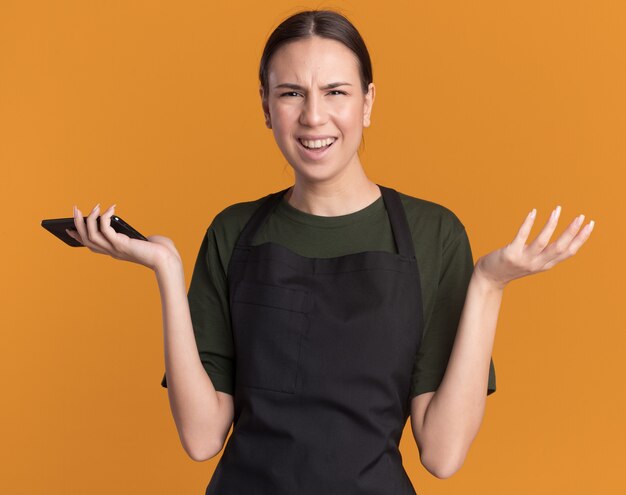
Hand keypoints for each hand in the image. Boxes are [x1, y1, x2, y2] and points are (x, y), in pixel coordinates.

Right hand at [66, 203, 180, 270]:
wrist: (167, 259)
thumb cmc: (160, 249)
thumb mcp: (141, 239)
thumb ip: (131, 233)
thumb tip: (122, 222)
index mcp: (115, 251)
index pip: (92, 245)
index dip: (78, 237)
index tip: (69, 227)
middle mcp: (112, 252)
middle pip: (87, 239)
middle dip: (78, 224)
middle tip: (75, 209)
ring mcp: (115, 249)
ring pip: (91, 236)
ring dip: (89, 220)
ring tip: (94, 206)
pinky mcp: (122, 245)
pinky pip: (105, 230)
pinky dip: (104, 218)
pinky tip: (110, 209)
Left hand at [474, 206, 594, 289]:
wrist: (489, 278)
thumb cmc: (512, 266)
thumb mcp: (533, 262)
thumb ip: (546, 254)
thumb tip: (562, 240)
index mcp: (545, 265)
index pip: (569, 252)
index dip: (581, 238)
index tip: (591, 224)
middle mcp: (537, 264)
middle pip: (560, 247)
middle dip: (572, 231)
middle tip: (581, 216)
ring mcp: (523, 259)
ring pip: (542, 242)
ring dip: (551, 225)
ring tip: (558, 210)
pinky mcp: (510, 254)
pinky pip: (521, 236)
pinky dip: (528, 223)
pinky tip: (533, 212)